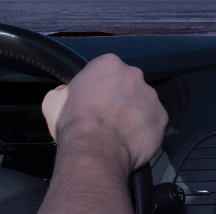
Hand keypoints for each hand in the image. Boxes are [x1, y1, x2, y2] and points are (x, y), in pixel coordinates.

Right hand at [42, 54, 167, 174]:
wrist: (94, 151)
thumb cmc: (74, 125)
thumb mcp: (54, 101)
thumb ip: (63, 90)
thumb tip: (64, 92)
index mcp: (108, 63)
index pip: (107, 70)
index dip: (100, 86)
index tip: (96, 100)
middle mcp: (133, 74)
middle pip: (128, 84)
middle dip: (120, 97)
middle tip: (108, 116)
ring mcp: (150, 95)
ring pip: (143, 102)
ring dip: (134, 113)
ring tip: (119, 131)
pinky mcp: (161, 116)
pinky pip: (154, 121)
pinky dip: (145, 129)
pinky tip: (131, 139)